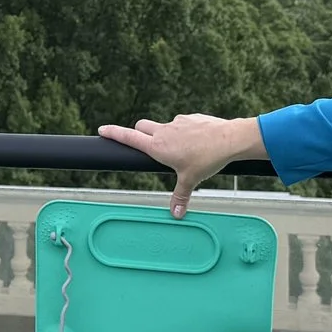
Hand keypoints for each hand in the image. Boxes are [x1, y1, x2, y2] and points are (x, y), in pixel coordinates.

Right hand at [96, 114, 264, 216]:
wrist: (229, 139)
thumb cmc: (208, 159)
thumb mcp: (190, 180)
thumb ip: (180, 197)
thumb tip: (175, 214)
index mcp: (158, 146)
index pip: (128, 137)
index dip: (113, 133)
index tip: (102, 130)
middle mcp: (164, 131)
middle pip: (141, 126)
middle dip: (138, 133)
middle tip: (144, 145)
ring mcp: (177, 122)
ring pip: (163, 126)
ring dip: (165, 135)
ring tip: (183, 151)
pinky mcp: (190, 117)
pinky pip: (181, 124)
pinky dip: (183, 132)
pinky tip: (197, 143)